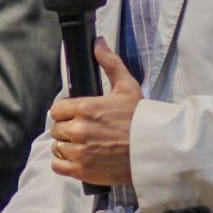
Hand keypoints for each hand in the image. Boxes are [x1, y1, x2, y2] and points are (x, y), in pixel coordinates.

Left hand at [47, 39, 139, 186]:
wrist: (155, 150)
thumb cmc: (141, 118)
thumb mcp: (127, 86)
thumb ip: (110, 63)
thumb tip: (98, 42)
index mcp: (85, 107)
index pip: (57, 109)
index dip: (65, 112)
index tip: (75, 116)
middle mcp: (78, 129)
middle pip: (57, 128)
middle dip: (67, 129)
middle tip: (83, 132)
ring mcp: (79, 151)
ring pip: (57, 147)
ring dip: (66, 146)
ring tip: (82, 146)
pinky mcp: (82, 170)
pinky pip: (58, 166)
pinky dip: (64, 163)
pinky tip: (78, 159)